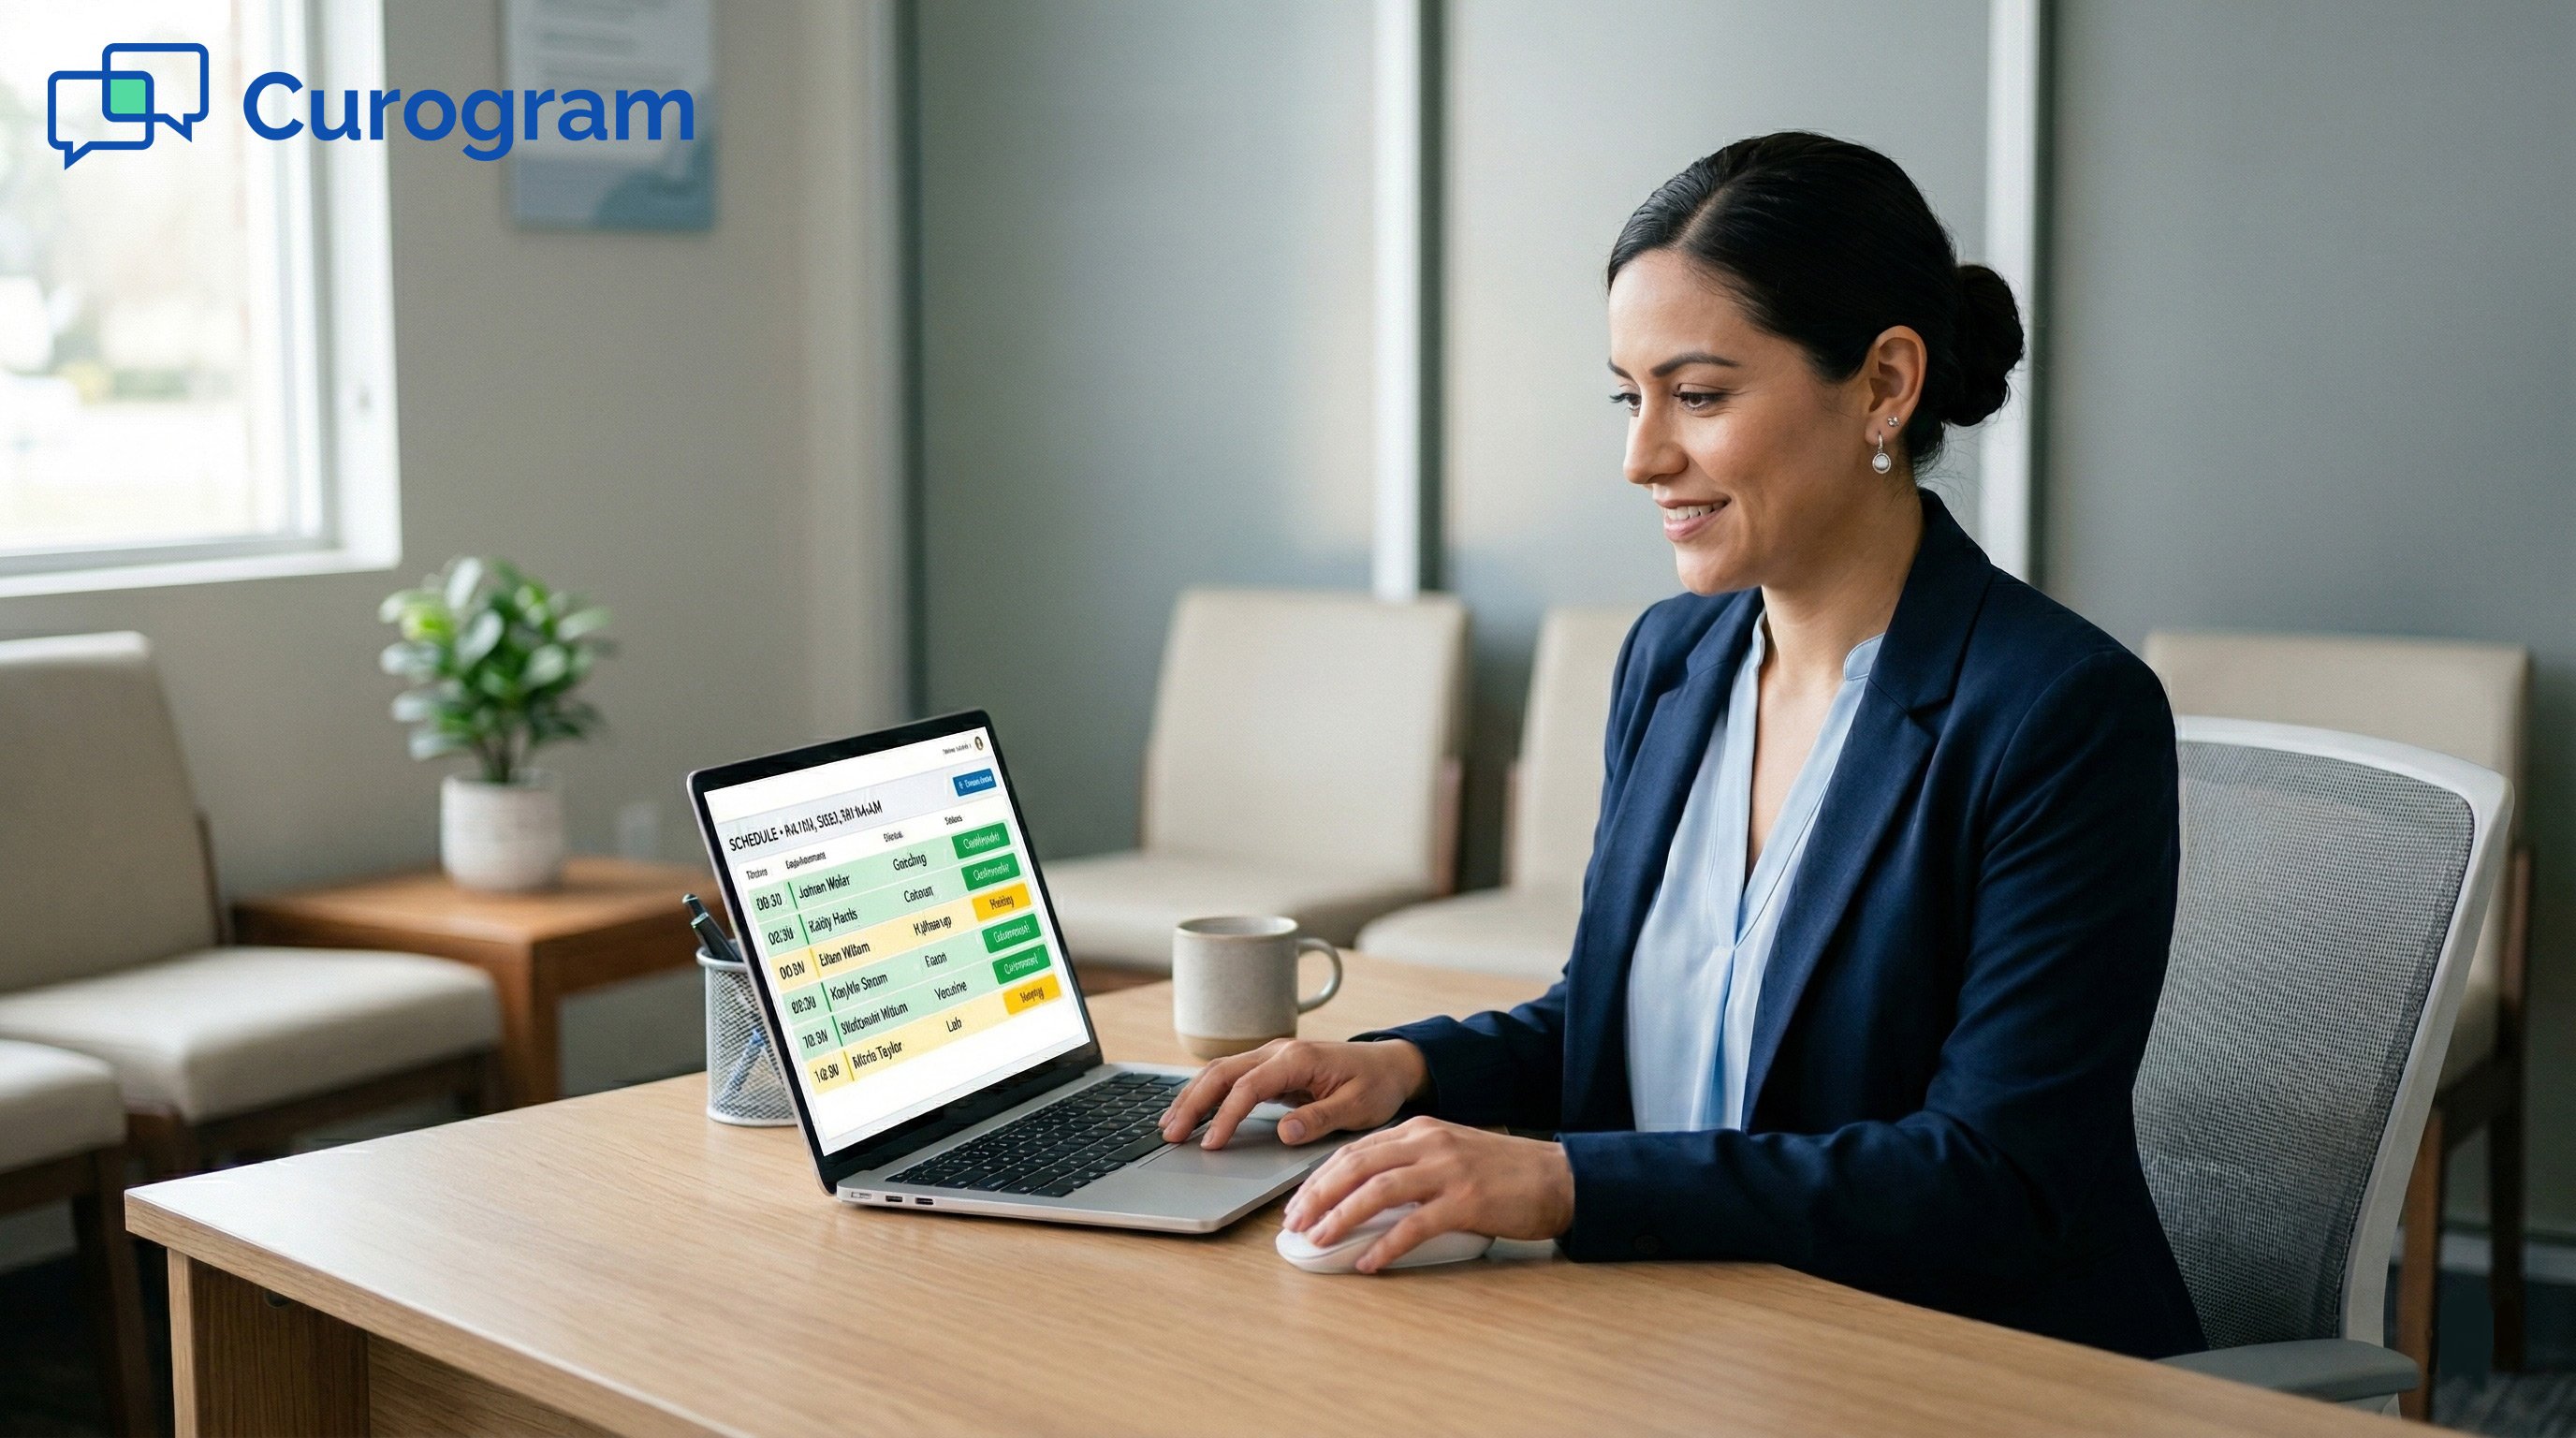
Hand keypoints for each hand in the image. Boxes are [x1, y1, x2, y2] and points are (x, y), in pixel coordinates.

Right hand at [1159, 1038, 1428, 1148]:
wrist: (1389, 1064)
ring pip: (1218, 1071)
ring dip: (1191, 1097)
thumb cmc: (1376, 1085)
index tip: (1212, 1144)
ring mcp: (1271, 1056)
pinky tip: (1190, 1113)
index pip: (1248, 1087)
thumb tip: (1284, 1132)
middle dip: (1192, 1103)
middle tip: (1171, 1135)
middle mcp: (1278, 1051)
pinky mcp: (1269, 1067)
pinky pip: (1229, 1077)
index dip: (1226, 1116)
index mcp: (1298, 1059)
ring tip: (1169, 1126)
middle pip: (1221, 1073)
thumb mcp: (1358, 1107)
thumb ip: (1320, 1118)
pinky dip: (1204, 1093)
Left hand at [1282, 1117, 1573, 1273]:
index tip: (1298, 1204)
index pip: (1354, 1150)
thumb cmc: (1504, 1171)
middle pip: (1356, 1166)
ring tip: (1318, 1241)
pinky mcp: (1467, 1200)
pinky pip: (1415, 1225)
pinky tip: (1368, 1262)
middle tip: (1294, 1225)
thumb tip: (1362, 1199)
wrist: (1558, 1176)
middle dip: (1317, 1196)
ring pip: (1377, 1191)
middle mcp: (1428, 1143)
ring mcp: (1447, 1170)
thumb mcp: (1449, 1153)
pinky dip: (1386, 1245)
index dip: (1319, 1178)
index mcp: (1419, 1129)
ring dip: (1341, 1218)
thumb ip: (1410, 1166)